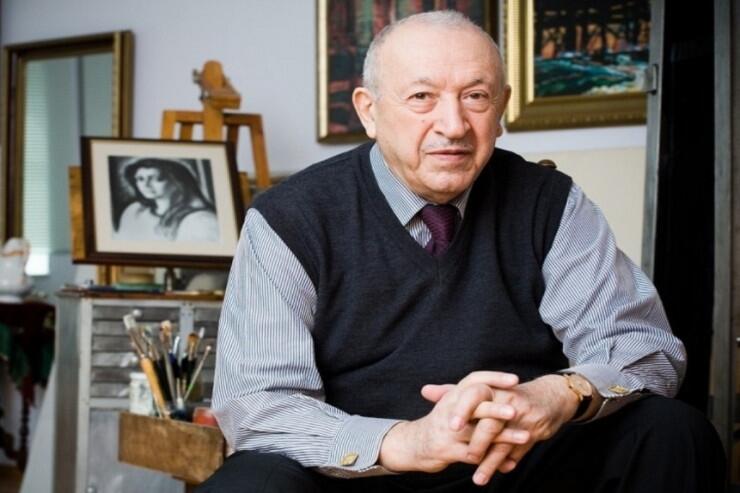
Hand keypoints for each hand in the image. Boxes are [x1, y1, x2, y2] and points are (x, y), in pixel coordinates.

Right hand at [378, 371, 523, 472]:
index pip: (474, 380)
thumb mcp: (451, 403)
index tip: (516, 379)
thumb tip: (494, 382)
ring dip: (504, 436)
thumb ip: (471, 394)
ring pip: (479, 433)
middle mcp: (449, 409)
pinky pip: (475, 455)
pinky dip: (494, 460)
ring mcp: (448, 431)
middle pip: (475, 405)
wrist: (414, 444)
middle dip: (497, 409)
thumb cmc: (439, 423)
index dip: (494, 378)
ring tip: (526, 436)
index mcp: (453, 395)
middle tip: (517, 410)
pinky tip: (511, 462)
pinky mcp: (448, 450)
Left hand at [423, 374, 579, 485]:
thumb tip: (424, 391)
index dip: (463, 411)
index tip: (451, 427)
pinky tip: (498, 472)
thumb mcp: (484, 389)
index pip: (475, 395)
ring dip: (491, 463)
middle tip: (465, 457)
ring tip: (478, 478)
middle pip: (491, 423)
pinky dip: (507, 463)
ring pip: (504, 444)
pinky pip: (518, 452)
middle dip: (478, 443)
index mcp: (493, 389)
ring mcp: (523, 419)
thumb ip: (453, 392)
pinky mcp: (535, 433)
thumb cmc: (509, 393)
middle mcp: (509, 402)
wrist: (550, 397)